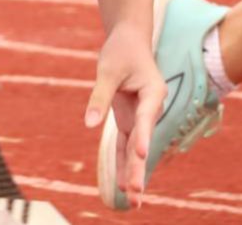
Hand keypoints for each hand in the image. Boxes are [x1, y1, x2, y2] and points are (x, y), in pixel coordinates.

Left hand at [86, 23, 166, 208]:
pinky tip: (122, 185)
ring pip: (135, 149)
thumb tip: (89, 123)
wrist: (129, 41)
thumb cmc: (121, 51)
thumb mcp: (108, 70)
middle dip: (138, 169)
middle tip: (135, 194)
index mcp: (153, 93)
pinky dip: (122, 162)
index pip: (146, 118)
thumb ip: (100, 96)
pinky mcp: (129, 120)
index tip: (141, 153)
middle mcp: (150, 110)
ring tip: (133, 200)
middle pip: (143, 142)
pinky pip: (125, 145)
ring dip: (133, 172)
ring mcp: (140, 117)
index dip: (143, 136)